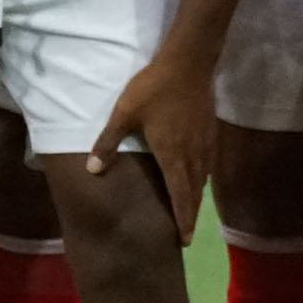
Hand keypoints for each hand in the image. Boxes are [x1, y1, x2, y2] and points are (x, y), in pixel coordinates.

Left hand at [92, 47, 216, 237]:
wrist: (188, 62)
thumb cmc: (153, 89)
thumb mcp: (124, 114)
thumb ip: (108, 142)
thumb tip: (92, 170)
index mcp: (172, 156)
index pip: (179, 196)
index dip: (182, 219)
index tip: (185, 240)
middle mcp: (192, 155)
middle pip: (194, 193)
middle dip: (191, 216)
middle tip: (188, 235)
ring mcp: (204, 143)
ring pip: (203, 179)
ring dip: (197, 198)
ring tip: (192, 211)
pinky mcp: (210, 131)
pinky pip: (208, 163)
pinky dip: (204, 178)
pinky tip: (201, 177)